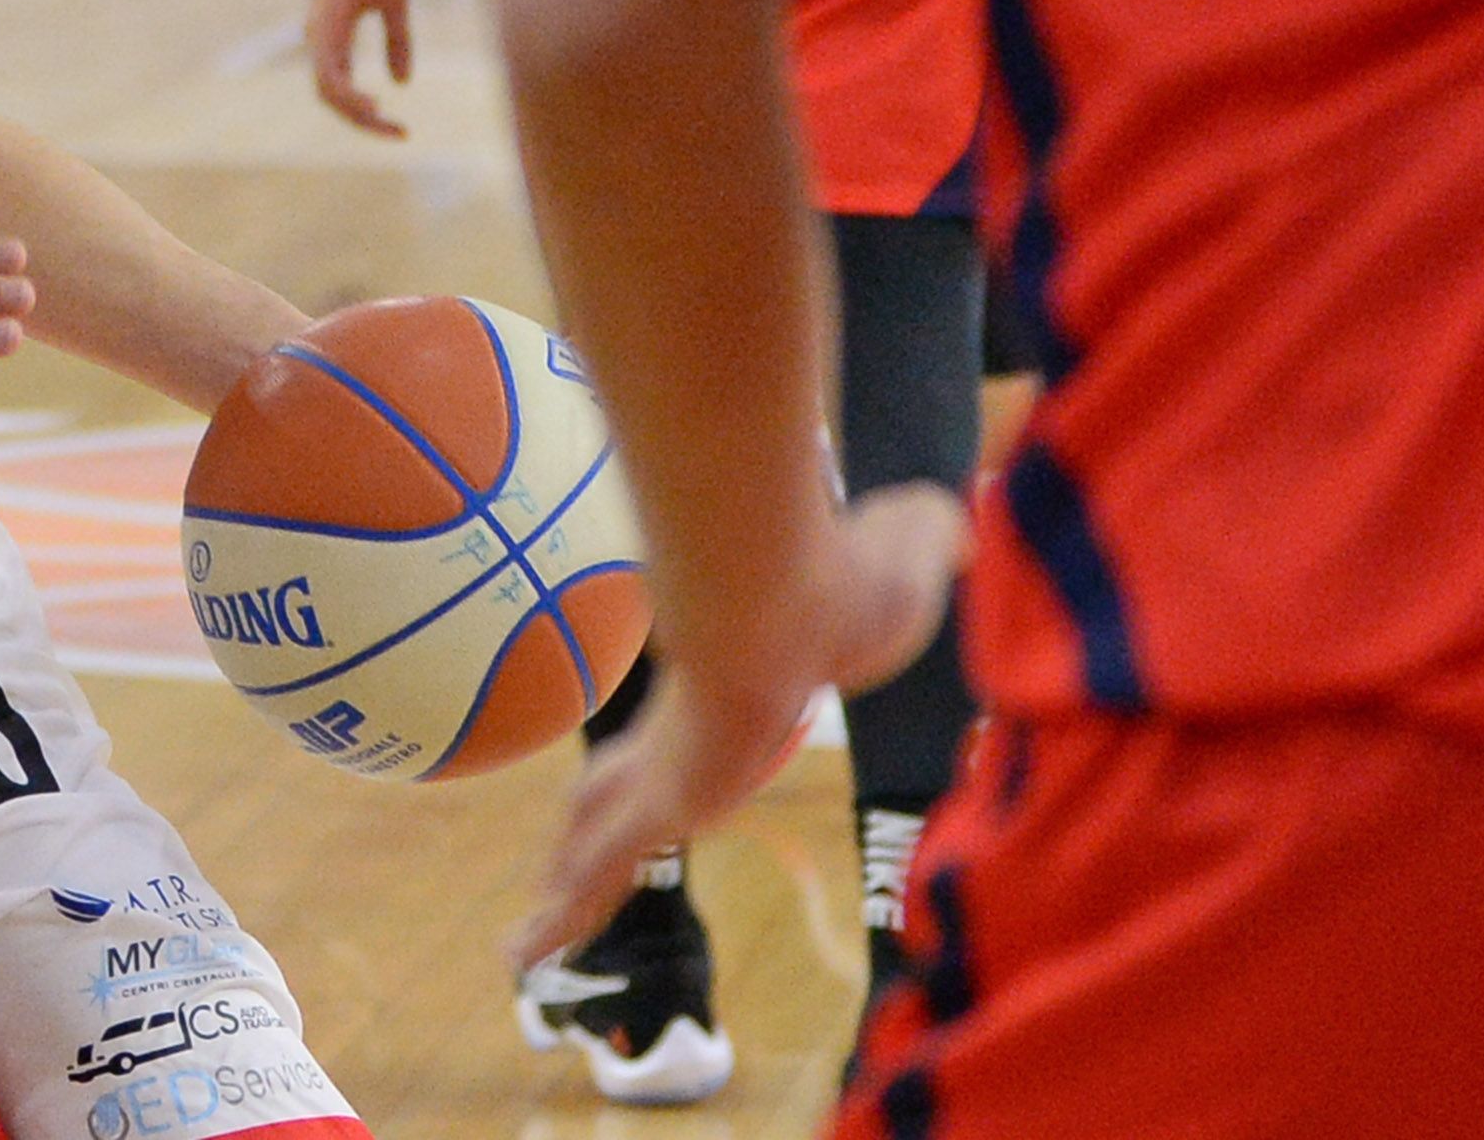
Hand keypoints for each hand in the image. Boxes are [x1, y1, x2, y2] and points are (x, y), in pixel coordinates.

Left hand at [302, 0, 417, 138]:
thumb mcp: (394, 5)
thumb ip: (398, 42)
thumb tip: (402, 82)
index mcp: (333, 38)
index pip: (342, 90)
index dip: (368, 114)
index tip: (401, 128)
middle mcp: (321, 39)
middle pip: (333, 98)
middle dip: (365, 121)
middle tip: (398, 133)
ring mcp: (320, 31)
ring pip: (328, 91)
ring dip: (356, 113)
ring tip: (384, 122)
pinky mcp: (325, 22)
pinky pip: (328, 70)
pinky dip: (346, 93)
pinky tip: (369, 103)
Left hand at [510, 481, 970, 963]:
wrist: (791, 597)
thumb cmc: (848, 580)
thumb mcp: (905, 558)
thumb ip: (921, 545)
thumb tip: (958, 528)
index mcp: (728, 689)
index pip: (679, 731)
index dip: (661, 756)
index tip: (649, 774)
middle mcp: (679, 732)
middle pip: (617, 786)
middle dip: (591, 822)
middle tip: (560, 855)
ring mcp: (660, 769)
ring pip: (596, 838)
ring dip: (567, 885)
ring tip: (528, 936)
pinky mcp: (654, 805)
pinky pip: (600, 871)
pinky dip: (562, 916)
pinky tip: (525, 955)